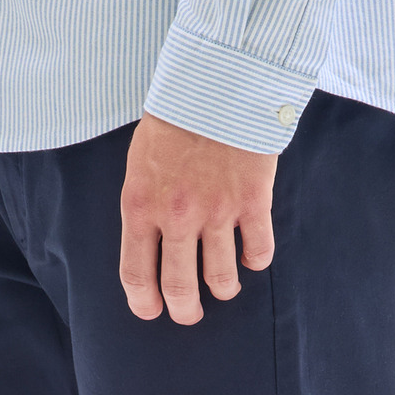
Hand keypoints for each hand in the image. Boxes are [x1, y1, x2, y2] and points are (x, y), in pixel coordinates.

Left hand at [119, 113, 276, 325]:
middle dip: (185, 311)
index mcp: (141, 206)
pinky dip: (256, 260)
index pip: (136, 274)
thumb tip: (152, 244)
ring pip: (222, 279)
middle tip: (190, 314)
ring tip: (224, 286)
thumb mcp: (140, 162)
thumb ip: (145, 205)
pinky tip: (252, 254)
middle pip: (179, 289)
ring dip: (223, 289)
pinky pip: (258, 252)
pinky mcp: (253, 202)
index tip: (151, 312)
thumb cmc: (176, 118)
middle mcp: (177, 217)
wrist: (219, 80)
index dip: (143, 303)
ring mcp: (217, 212)